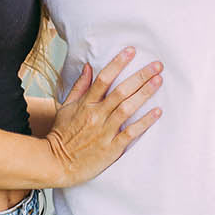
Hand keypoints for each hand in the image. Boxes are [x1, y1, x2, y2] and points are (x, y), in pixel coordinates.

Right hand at [45, 48, 162, 185]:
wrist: (55, 163)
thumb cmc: (61, 134)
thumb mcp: (66, 107)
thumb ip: (79, 87)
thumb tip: (89, 67)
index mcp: (85, 104)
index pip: (104, 78)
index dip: (118, 63)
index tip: (132, 51)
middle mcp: (96, 115)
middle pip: (121, 91)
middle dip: (140, 76)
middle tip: (157, 65)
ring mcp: (104, 131)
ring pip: (127, 108)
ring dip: (144, 94)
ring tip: (158, 81)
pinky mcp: (111, 148)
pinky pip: (130, 133)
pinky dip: (144, 122)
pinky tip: (157, 112)